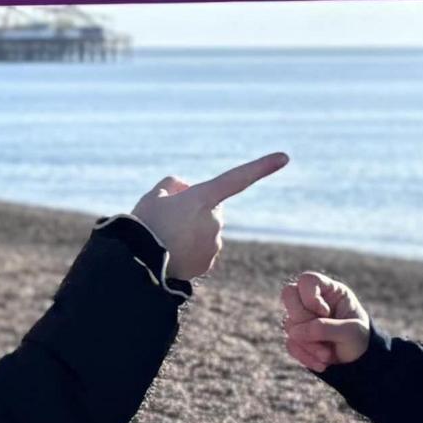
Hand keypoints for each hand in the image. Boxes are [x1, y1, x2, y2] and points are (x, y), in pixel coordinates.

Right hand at [127, 153, 287, 280]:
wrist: (137, 264)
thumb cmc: (144, 225)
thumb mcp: (153, 196)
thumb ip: (172, 185)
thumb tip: (185, 189)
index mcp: (204, 198)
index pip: (238, 178)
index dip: (262, 166)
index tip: (285, 157)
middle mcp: (215, 221)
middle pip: (211, 209)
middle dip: (197, 210)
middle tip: (168, 218)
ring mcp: (213, 244)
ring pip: (206, 231)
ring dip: (191, 231)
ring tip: (165, 238)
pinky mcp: (207, 263)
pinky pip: (202, 251)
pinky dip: (189, 250)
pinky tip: (170, 252)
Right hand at [278, 270, 372, 371]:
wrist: (359, 361)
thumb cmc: (359, 338)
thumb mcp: (350, 332)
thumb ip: (325, 328)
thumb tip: (294, 333)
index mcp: (330, 290)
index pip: (307, 280)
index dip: (310, 296)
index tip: (325, 313)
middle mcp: (313, 301)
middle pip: (289, 295)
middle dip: (304, 319)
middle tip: (321, 334)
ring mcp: (302, 318)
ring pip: (290, 324)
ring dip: (309, 344)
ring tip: (327, 355)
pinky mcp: (297, 337)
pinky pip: (290, 344)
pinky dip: (305, 356)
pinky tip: (322, 364)